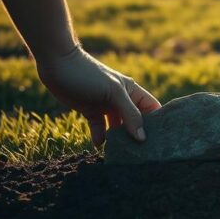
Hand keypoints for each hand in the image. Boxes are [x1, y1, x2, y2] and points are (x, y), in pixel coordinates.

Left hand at [36, 45, 161, 145]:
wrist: (58, 65)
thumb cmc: (90, 75)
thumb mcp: (114, 93)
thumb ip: (129, 114)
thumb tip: (142, 137)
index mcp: (132, 91)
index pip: (152, 108)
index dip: (158, 122)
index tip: (161, 140)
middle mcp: (121, 99)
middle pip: (135, 120)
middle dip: (138, 134)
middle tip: (141, 152)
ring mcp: (105, 106)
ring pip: (117, 126)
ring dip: (119, 138)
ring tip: (121, 152)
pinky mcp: (90, 110)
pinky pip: (99, 128)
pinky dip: (99, 136)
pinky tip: (98, 143)